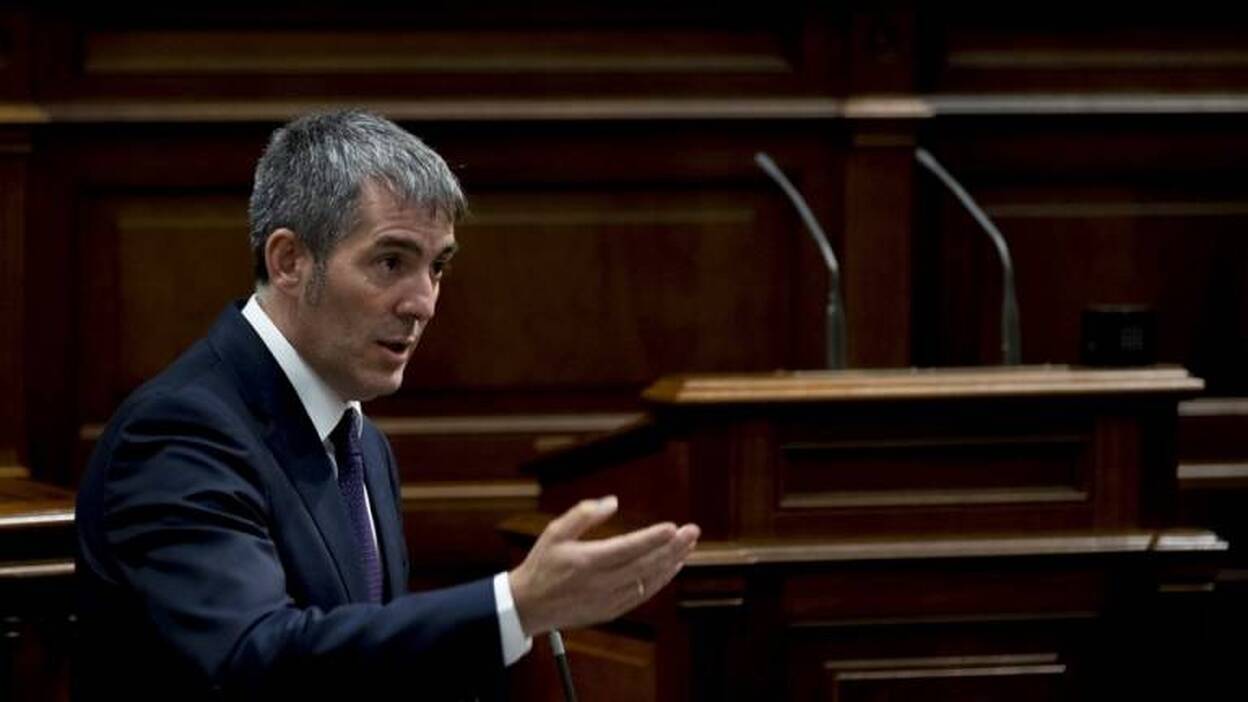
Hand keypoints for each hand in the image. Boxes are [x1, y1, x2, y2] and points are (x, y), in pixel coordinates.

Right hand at [507, 496, 699, 636]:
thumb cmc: (542, 564)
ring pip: (648, 582)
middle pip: (645, 565)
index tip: (673, 527)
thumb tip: (613, 502)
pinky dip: (659, 581)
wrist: (529, 606)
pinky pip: (642, 595)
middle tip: (693, 531)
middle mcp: (600, 583)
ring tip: (688, 547)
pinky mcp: (610, 611)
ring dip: (671, 563)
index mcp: (587, 561)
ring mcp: (607, 600)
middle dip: (673, 548)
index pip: (627, 548)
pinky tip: (671, 567)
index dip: (652, 539)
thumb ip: (584, 514)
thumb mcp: (555, 532)